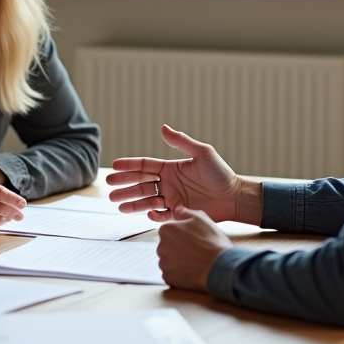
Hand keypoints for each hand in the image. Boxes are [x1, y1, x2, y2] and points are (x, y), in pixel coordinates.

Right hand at [107, 124, 253, 222]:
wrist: (234, 197)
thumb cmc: (221, 174)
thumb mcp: (202, 153)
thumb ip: (182, 142)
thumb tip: (163, 128)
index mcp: (170, 168)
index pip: (144, 166)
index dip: (129, 166)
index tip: (114, 166)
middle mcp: (168, 184)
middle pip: (140, 184)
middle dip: (124, 186)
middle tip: (109, 188)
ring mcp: (172, 199)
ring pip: (146, 200)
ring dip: (131, 202)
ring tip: (117, 204)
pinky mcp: (179, 213)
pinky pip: (161, 215)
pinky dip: (152, 214)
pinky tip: (146, 212)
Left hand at [156, 208, 232, 291]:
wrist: (221, 266)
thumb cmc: (212, 241)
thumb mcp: (201, 218)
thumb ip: (185, 213)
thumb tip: (177, 211)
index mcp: (166, 230)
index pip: (169, 232)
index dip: (182, 235)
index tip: (193, 240)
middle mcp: (160, 246)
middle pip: (167, 247)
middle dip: (178, 249)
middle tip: (194, 251)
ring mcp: (164, 263)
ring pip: (168, 261)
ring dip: (178, 262)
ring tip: (194, 262)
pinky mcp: (168, 278)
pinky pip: (171, 274)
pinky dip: (179, 274)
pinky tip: (192, 271)